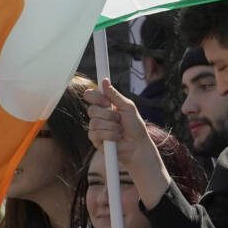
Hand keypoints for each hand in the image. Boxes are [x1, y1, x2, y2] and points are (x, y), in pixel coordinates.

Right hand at [84, 80, 170, 207]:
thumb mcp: (128, 107)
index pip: (90, 95)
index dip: (95, 97)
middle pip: (91, 109)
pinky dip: (109, 135)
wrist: (137, 146)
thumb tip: (105, 81)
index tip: (107, 102)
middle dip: (108, 115)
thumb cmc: (135, 127)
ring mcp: (95, 128)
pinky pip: (96, 133)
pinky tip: (116, 138)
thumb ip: (115, 95)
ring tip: (120, 130)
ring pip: (94, 122)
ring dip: (111, 126)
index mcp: (104, 105)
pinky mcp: (95, 140)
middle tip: (119, 119)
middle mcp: (98, 115)